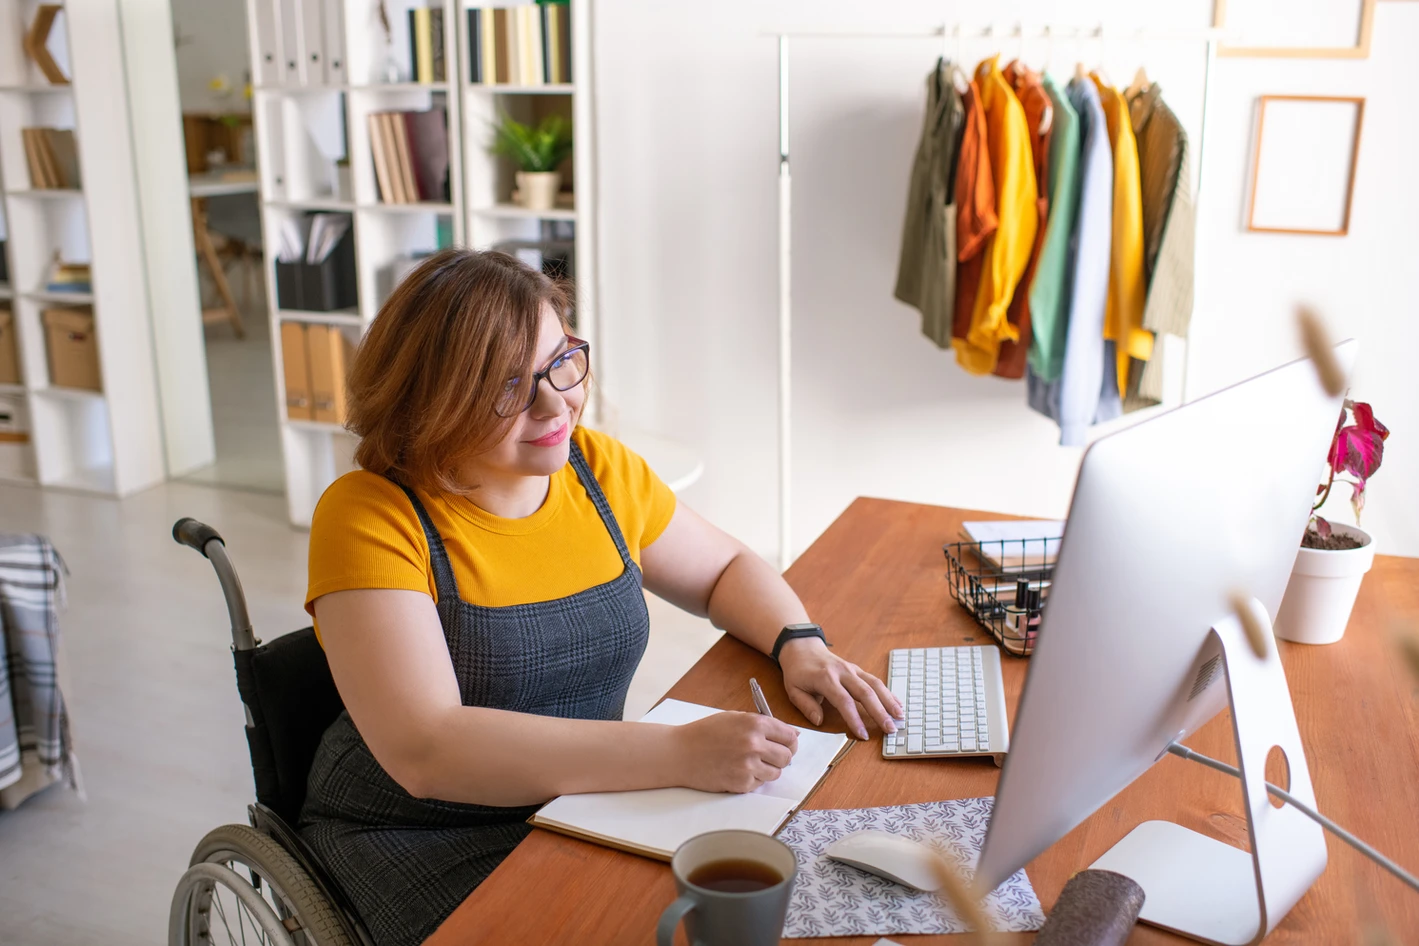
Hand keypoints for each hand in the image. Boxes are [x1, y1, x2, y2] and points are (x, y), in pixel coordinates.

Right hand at [672, 711, 798, 793]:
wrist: (680, 752)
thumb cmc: (705, 733)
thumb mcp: (735, 718)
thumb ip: (764, 724)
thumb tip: (794, 734)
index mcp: (755, 723)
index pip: (791, 736)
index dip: (790, 742)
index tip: (786, 745)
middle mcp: (754, 744)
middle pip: (787, 757)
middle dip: (781, 757)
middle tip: (768, 756)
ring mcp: (748, 765)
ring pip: (776, 773)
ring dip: (767, 769)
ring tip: (749, 763)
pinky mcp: (741, 783)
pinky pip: (759, 784)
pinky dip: (752, 779)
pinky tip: (737, 770)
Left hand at [778, 638, 902, 739]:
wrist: (802, 648)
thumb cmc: (798, 672)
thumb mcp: (793, 690)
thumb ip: (806, 706)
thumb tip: (819, 721)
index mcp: (825, 678)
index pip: (844, 701)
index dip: (855, 719)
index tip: (863, 735)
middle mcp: (842, 672)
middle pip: (865, 692)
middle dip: (880, 712)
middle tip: (890, 729)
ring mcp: (852, 669)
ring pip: (875, 685)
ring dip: (889, 701)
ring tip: (900, 717)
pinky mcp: (858, 670)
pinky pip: (875, 681)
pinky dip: (887, 693)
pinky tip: (897, 704)